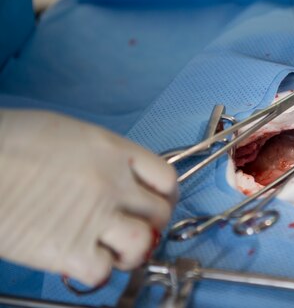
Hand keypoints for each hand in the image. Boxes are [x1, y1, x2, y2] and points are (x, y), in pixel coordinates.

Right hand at [0, 110, 176, 285]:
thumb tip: (118, 176)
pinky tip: (83, 261)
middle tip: (134, 229)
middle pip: (160, 213)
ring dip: (133, 252)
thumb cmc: (10, 142)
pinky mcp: (68, 248)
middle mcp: (113, 182)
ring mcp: (95, 216)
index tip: (156, 203)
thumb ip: (103, 156)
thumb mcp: (70, 134)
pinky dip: (97, 271)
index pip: (166, 178)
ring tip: (115, 250)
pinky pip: (103, 270)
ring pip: (142, 244)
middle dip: (151, 224)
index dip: (164, 196)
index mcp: (113, 151)